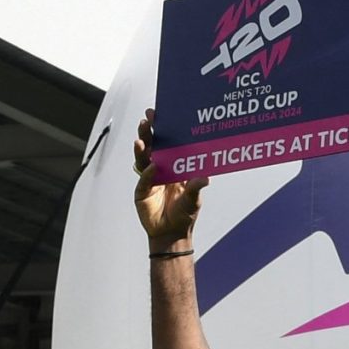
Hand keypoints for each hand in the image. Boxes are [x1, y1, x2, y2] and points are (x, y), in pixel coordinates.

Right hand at [133, 110, 205, 246]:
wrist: (172, 234)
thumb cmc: (185, 214)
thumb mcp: (194, 199)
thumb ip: (196, 187)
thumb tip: (207, 177)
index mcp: (173, 165)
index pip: (166, 142)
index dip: (162, 129)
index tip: (159, 114)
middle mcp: (160, 168)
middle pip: (152, 146)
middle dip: (149, 132)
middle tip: (147, 119)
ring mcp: (149, 178)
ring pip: (143, 159)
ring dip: (142, 148)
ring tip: (141, 139)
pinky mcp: (142, 191)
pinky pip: (145, 180)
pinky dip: (148, 173)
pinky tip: (152, 166)